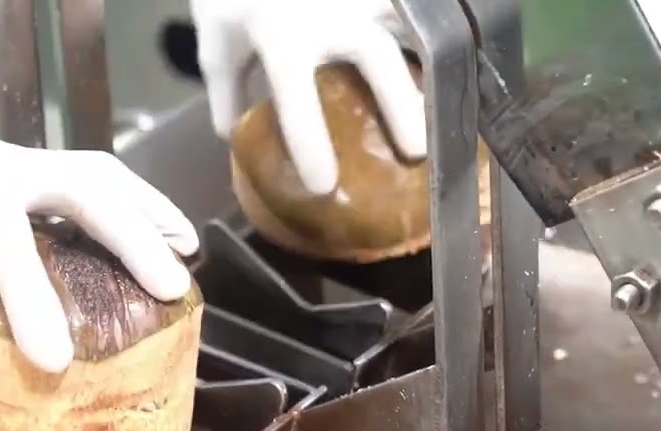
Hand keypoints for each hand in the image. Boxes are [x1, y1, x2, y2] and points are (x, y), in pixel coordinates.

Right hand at [0, 115, 197, 374]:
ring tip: (57, 363)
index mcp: (8, 166)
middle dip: (133, 238)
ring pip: (10, 240)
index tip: (188, 243)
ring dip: (36, 304)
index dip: (148, 205)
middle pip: (81, 188)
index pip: (95, 171)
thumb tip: (45, 295)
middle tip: (169, 288)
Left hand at [191, 0, 426, 194]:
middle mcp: (328, 14)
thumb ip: (228, 92)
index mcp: (281, 35)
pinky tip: (441, 68)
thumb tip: (237, 136)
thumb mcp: (216, 42)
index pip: (298, 98)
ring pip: (406, 30)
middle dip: (401, 107)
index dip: (311, 143)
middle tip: (417, 152)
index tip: (324, 184)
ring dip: (428, 70)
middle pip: (378, 59)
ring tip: (444, 109)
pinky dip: (422, 37)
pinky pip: (404, 13)